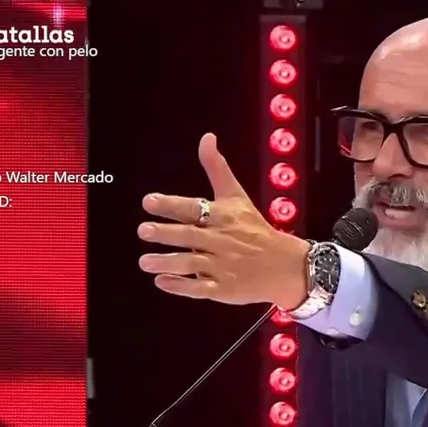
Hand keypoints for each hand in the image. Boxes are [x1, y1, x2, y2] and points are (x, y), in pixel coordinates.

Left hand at [138, 133, 309, 307]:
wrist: (285, 265)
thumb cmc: (255, 228)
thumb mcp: (237, 196)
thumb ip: (217, 168)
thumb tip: (207, 137)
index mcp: (223, 216)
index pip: (194, 208)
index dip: (171, 205)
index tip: (149, 201)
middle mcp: (221, 240)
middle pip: (190, 235)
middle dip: (166, 233)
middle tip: (143, 230)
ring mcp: (223, 266)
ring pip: (191, 263)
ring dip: (167, 262)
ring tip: (144, 261)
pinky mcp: (224, 288)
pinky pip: (200, 288)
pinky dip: (181, 286)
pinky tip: (161, 282)